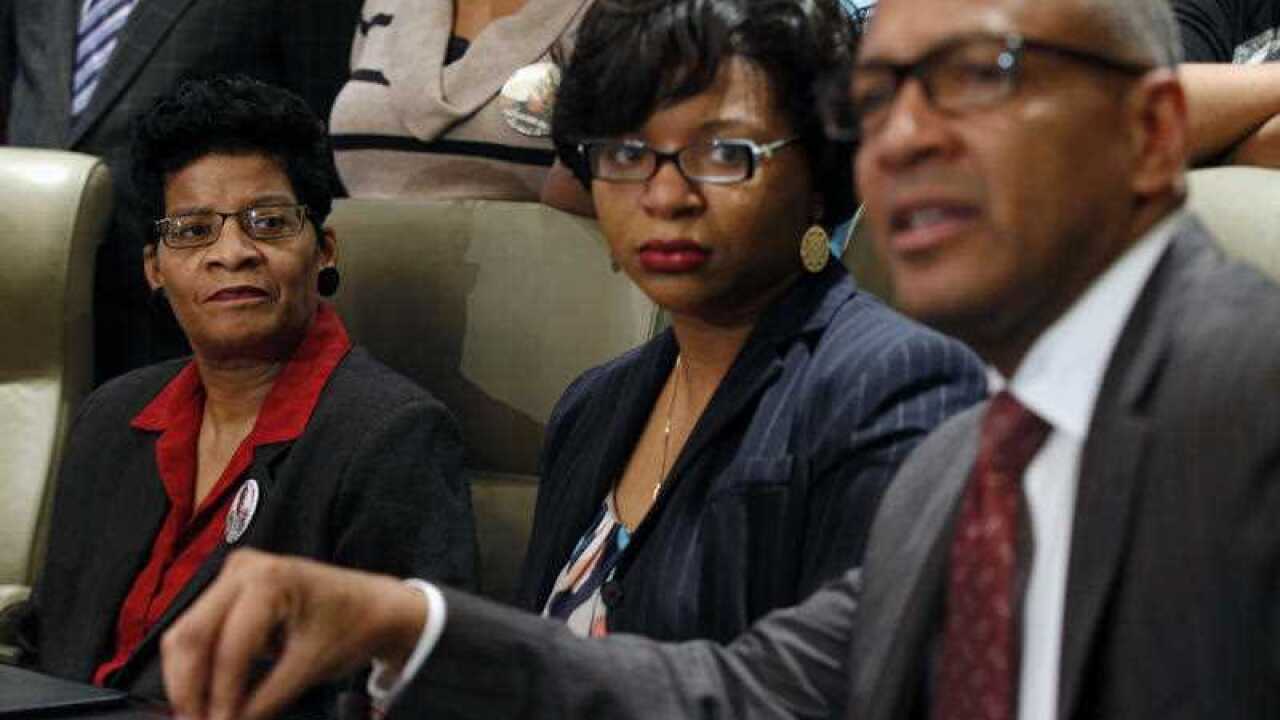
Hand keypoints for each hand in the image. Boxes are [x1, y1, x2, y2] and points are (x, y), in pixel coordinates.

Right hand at [161, 549, 426, 719]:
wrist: (374, 606)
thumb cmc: (352, 626)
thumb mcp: (310, 667)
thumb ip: (264, 701)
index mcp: (269, 579)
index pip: (229, 647)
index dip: (219, 696)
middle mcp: (243, 568)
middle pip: (191, 636)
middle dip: (189, 689)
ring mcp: (233, 575)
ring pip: (185, 635)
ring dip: (188, 681)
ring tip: (201, 715)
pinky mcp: (228, 590)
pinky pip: (198, 632)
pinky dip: (199, 667)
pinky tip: (209, 696)